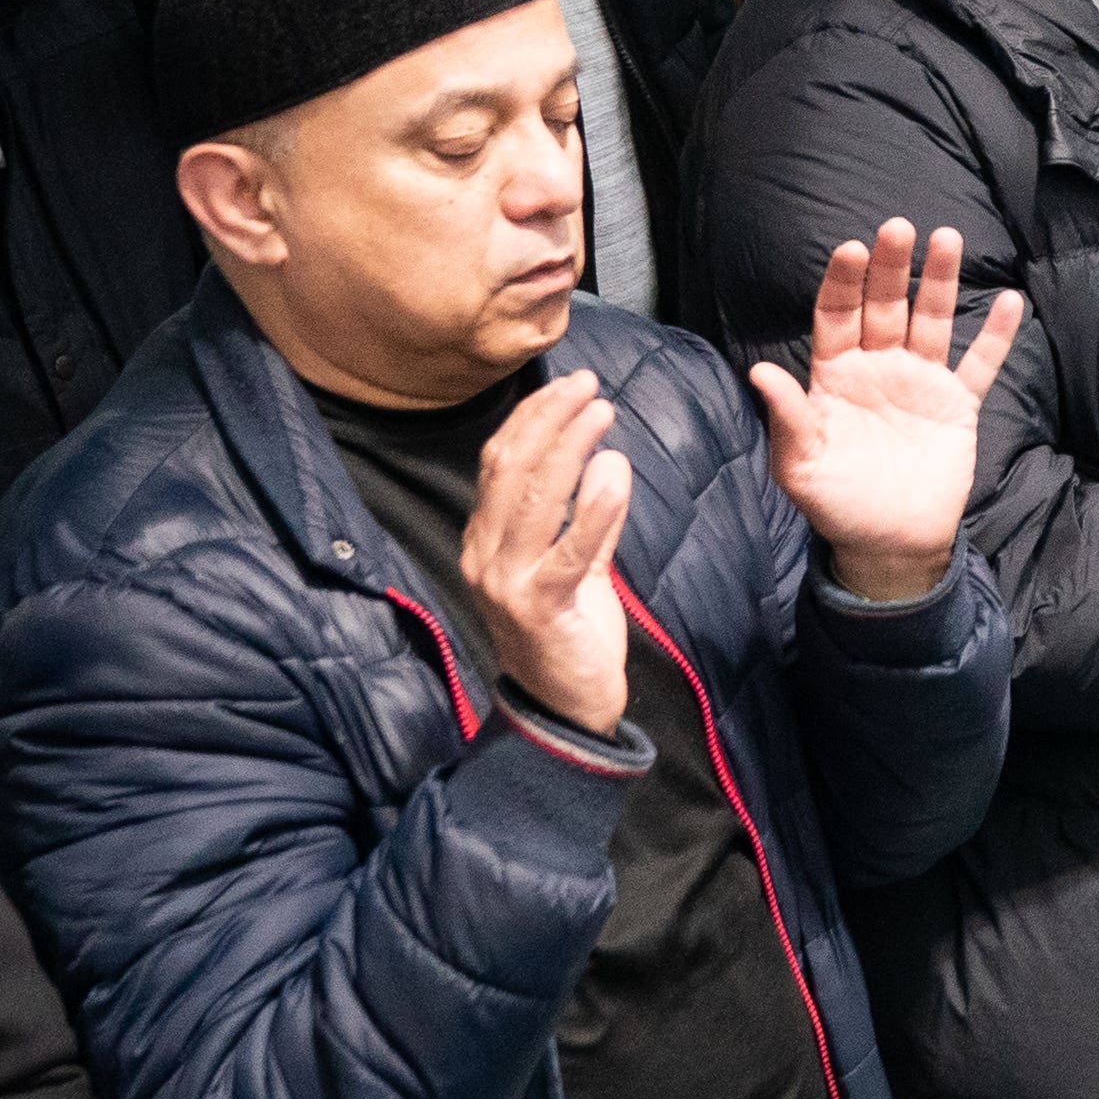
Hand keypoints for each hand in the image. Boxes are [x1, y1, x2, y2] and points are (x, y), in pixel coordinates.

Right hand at [457, 369, 640, 729]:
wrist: (564, 712)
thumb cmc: (568, 634)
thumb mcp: (577, 566)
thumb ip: (590, 518)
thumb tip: (608, 459)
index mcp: (484, 542)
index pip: (498, 464)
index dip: (532, 420)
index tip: (569, 387)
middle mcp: (485, 557)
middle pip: (510, 470)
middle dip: (549, 420)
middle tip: (588, 386)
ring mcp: (506, 584)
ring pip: (533, 499)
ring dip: (569, 447)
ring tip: (602, 412)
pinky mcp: (540, 608)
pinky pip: (568, 550)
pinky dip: (594, 507)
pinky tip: (614, 470)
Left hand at [748, 220, 1022, 603]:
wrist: (889, 544)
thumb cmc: (834, 504)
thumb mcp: (800, 465)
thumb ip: (787, 416)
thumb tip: (758, 370)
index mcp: (834, 375)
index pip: (837, 315)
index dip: (844, 282)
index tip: (852, 249)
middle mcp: (877, 367)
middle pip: (885, 305)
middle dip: (891, 267)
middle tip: (898, 228)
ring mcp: (920, 382)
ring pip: (931, 321)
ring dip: (940, 281)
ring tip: (948, 238)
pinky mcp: (957, 405)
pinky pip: (979, 364)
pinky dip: (996, 336)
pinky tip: (1011, 301)